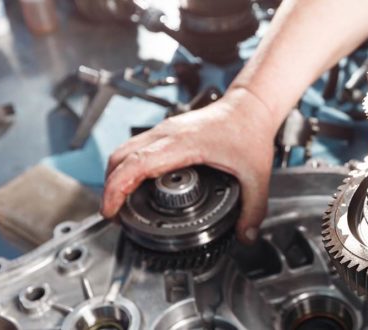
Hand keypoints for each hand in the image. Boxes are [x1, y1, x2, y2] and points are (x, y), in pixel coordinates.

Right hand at [101, 88, 278, 243]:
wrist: (250, 107)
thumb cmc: (249, 131)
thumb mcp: (257, 176)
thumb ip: (253, 209)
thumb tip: (246, 235)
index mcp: (184, 143)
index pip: (136, 163)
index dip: (116, 189)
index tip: (111, 211)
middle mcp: (168, 134)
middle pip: (120, 157)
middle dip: (110, 188)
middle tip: (114, 214)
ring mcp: (165, 130)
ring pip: (124, 150)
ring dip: (116, 176)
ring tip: (121, 204)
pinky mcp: (167, 131)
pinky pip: (135, 147)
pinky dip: (128, 167)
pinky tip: (136, 185)